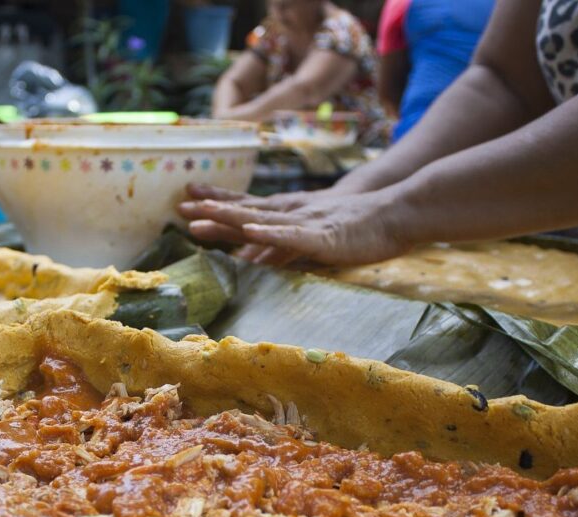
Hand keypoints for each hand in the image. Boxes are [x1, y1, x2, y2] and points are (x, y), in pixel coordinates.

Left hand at [178, 185, 411, 266]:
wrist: (397, 214)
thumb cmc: (360, 227)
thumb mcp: (314, 236)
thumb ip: (284, 245)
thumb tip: (252, 257)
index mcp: (290, 213)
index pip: (247, 207)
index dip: (218, 203)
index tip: (187, 199)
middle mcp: (292, 213)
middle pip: (245, 211)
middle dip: (212, 209)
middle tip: (180, 206)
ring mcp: (306, 223)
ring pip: (261, 219)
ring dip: (230, 218)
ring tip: (201, 216)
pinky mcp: (324, 237)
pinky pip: (293, 236)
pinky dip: (271, 234)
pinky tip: (251, 232)